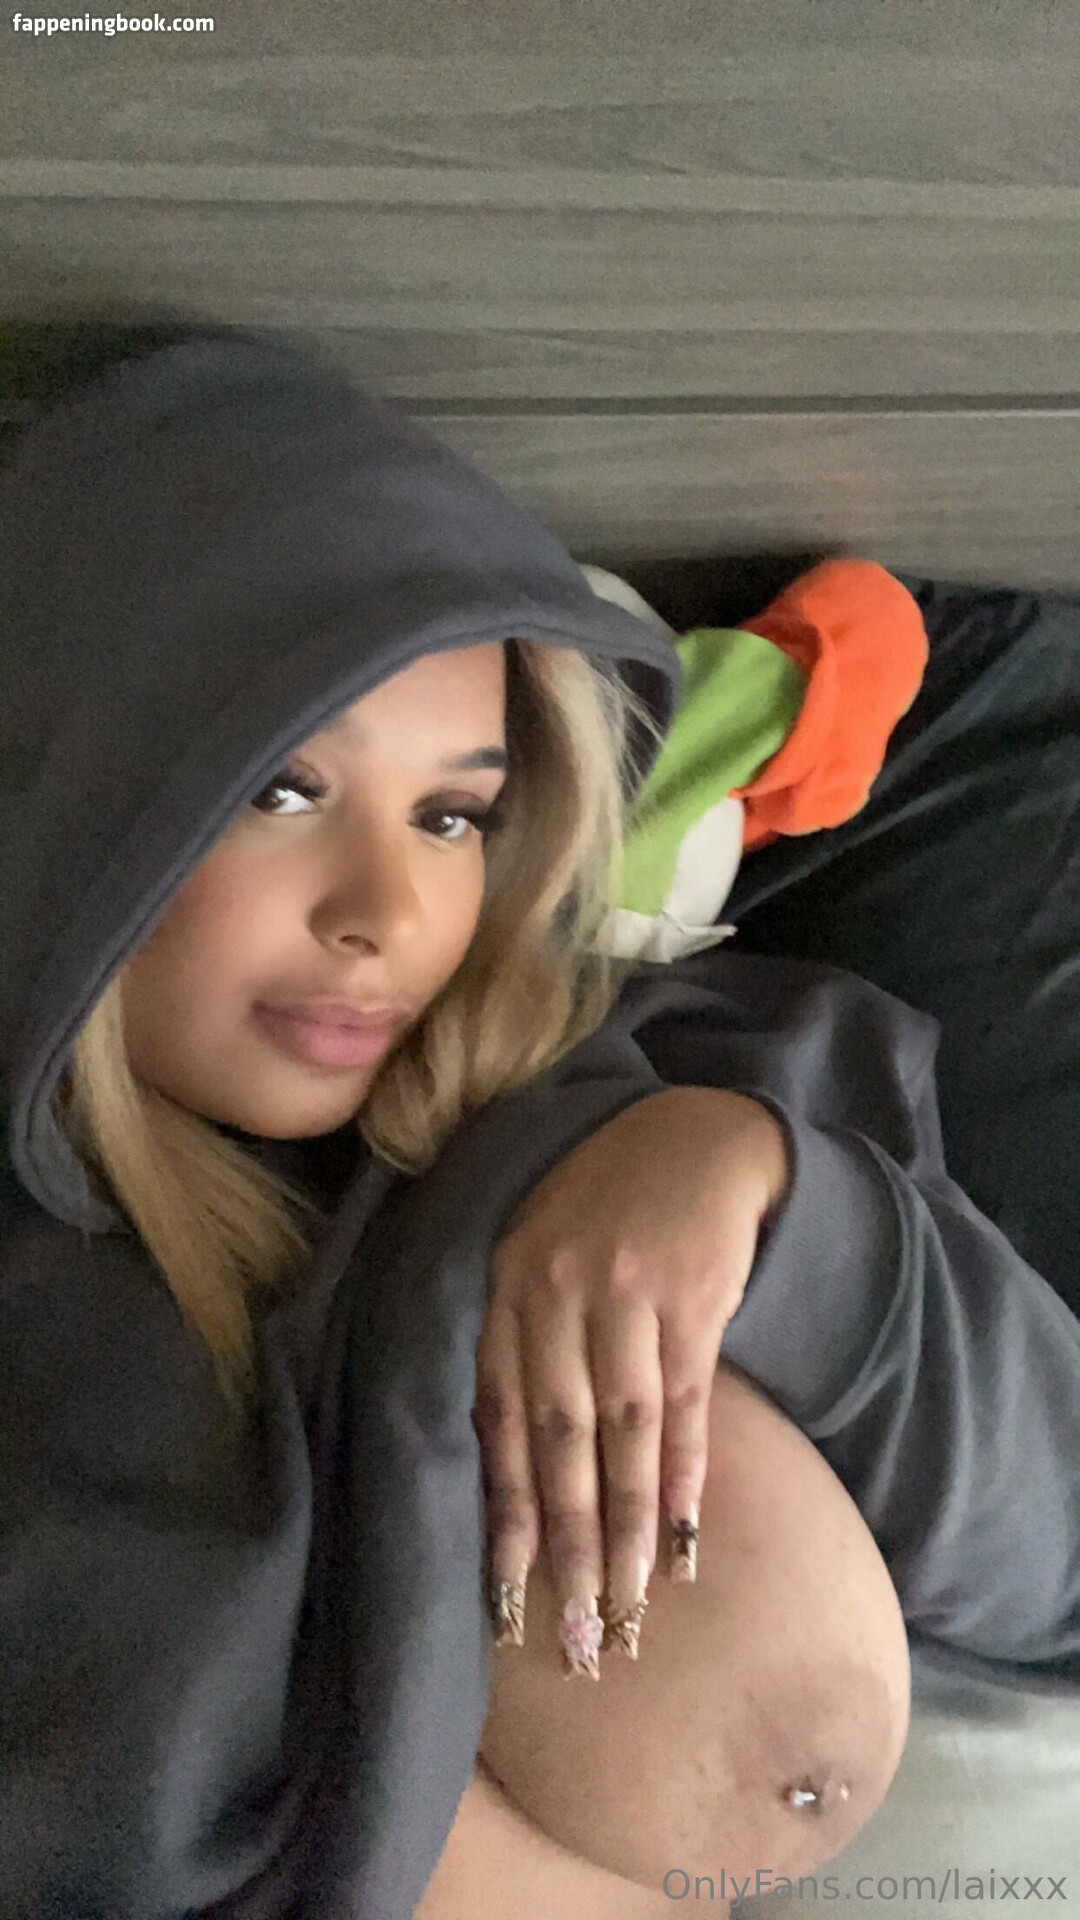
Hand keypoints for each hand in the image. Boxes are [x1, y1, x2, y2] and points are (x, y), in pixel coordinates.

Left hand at [473, 1086, 788, 1676]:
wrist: (694, 1137)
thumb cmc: (605, 1206)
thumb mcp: (538, 1253)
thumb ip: (517, 1341)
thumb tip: (504, 1463)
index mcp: (506, 1290)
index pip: (499, 1422)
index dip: (507, 1516)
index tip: (508, 1599)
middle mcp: (557, 1293)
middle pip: (560, 1442)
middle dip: (567, 1547)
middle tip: (575, 1635)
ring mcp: (625, 1293)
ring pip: (624, 1434)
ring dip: (626, 1530)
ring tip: (629, 1609)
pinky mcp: (691, 1294)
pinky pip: (686, 1403)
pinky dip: (684, 1475)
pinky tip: (681, 1539)